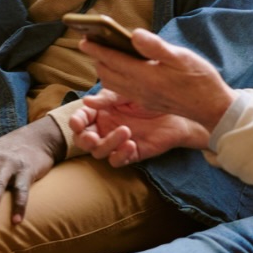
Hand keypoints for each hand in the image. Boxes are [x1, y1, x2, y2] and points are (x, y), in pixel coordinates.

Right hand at [70, 89, 208, 166]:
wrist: (177, 109)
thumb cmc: (150, 96)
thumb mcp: (126, 92)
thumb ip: (108, 98)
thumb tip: (86, 101)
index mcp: (101, 111)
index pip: (81, 119)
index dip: (76, 122)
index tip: (77, 123)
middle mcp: (105, 128)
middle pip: (84, 140)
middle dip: (84, 140)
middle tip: (92, 138)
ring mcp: (117, 142)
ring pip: (99, 152)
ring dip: (108, 144)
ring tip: (126, 131)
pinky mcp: (131, 153)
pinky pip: (117, 161)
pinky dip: (120, 155)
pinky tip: (131, 145)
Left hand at [79, 30, 234, 130]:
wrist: (211, 107)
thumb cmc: (199, 78)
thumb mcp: (181, 57)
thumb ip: (155, 47)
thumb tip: (133, 35)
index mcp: (146, 76)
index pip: (113, 60)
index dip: (97, 49)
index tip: (84, 39)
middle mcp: (140, 89)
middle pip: (107, 74)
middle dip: (97, 59)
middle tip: (90, 43)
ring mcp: (143, 98)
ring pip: (113, 84)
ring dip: (103, 70)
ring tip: (101, 55)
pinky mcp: (147, 102)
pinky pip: (122, 91)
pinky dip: (114, 79)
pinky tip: (119, 70)